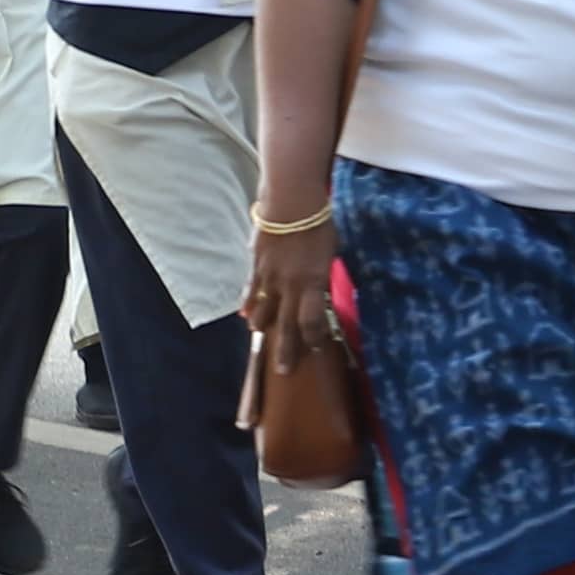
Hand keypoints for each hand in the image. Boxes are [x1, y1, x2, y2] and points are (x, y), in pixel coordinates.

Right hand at [242, 217, 342, 365]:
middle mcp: (289, 286)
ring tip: (261, 338)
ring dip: (263, 328)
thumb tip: (318, 290)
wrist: (291, 204)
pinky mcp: (255, 267)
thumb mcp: (328, 254)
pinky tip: (246, 315)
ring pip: (263, 311)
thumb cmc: (318, 225)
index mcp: (312, 283)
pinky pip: (250, 291)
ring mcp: (269, 278)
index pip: (312, 322)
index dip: (314, 339)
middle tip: (284, 371)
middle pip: (287, 325)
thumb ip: (321, 276)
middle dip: (286, 349)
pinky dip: (248, 305)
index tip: (316, 349)